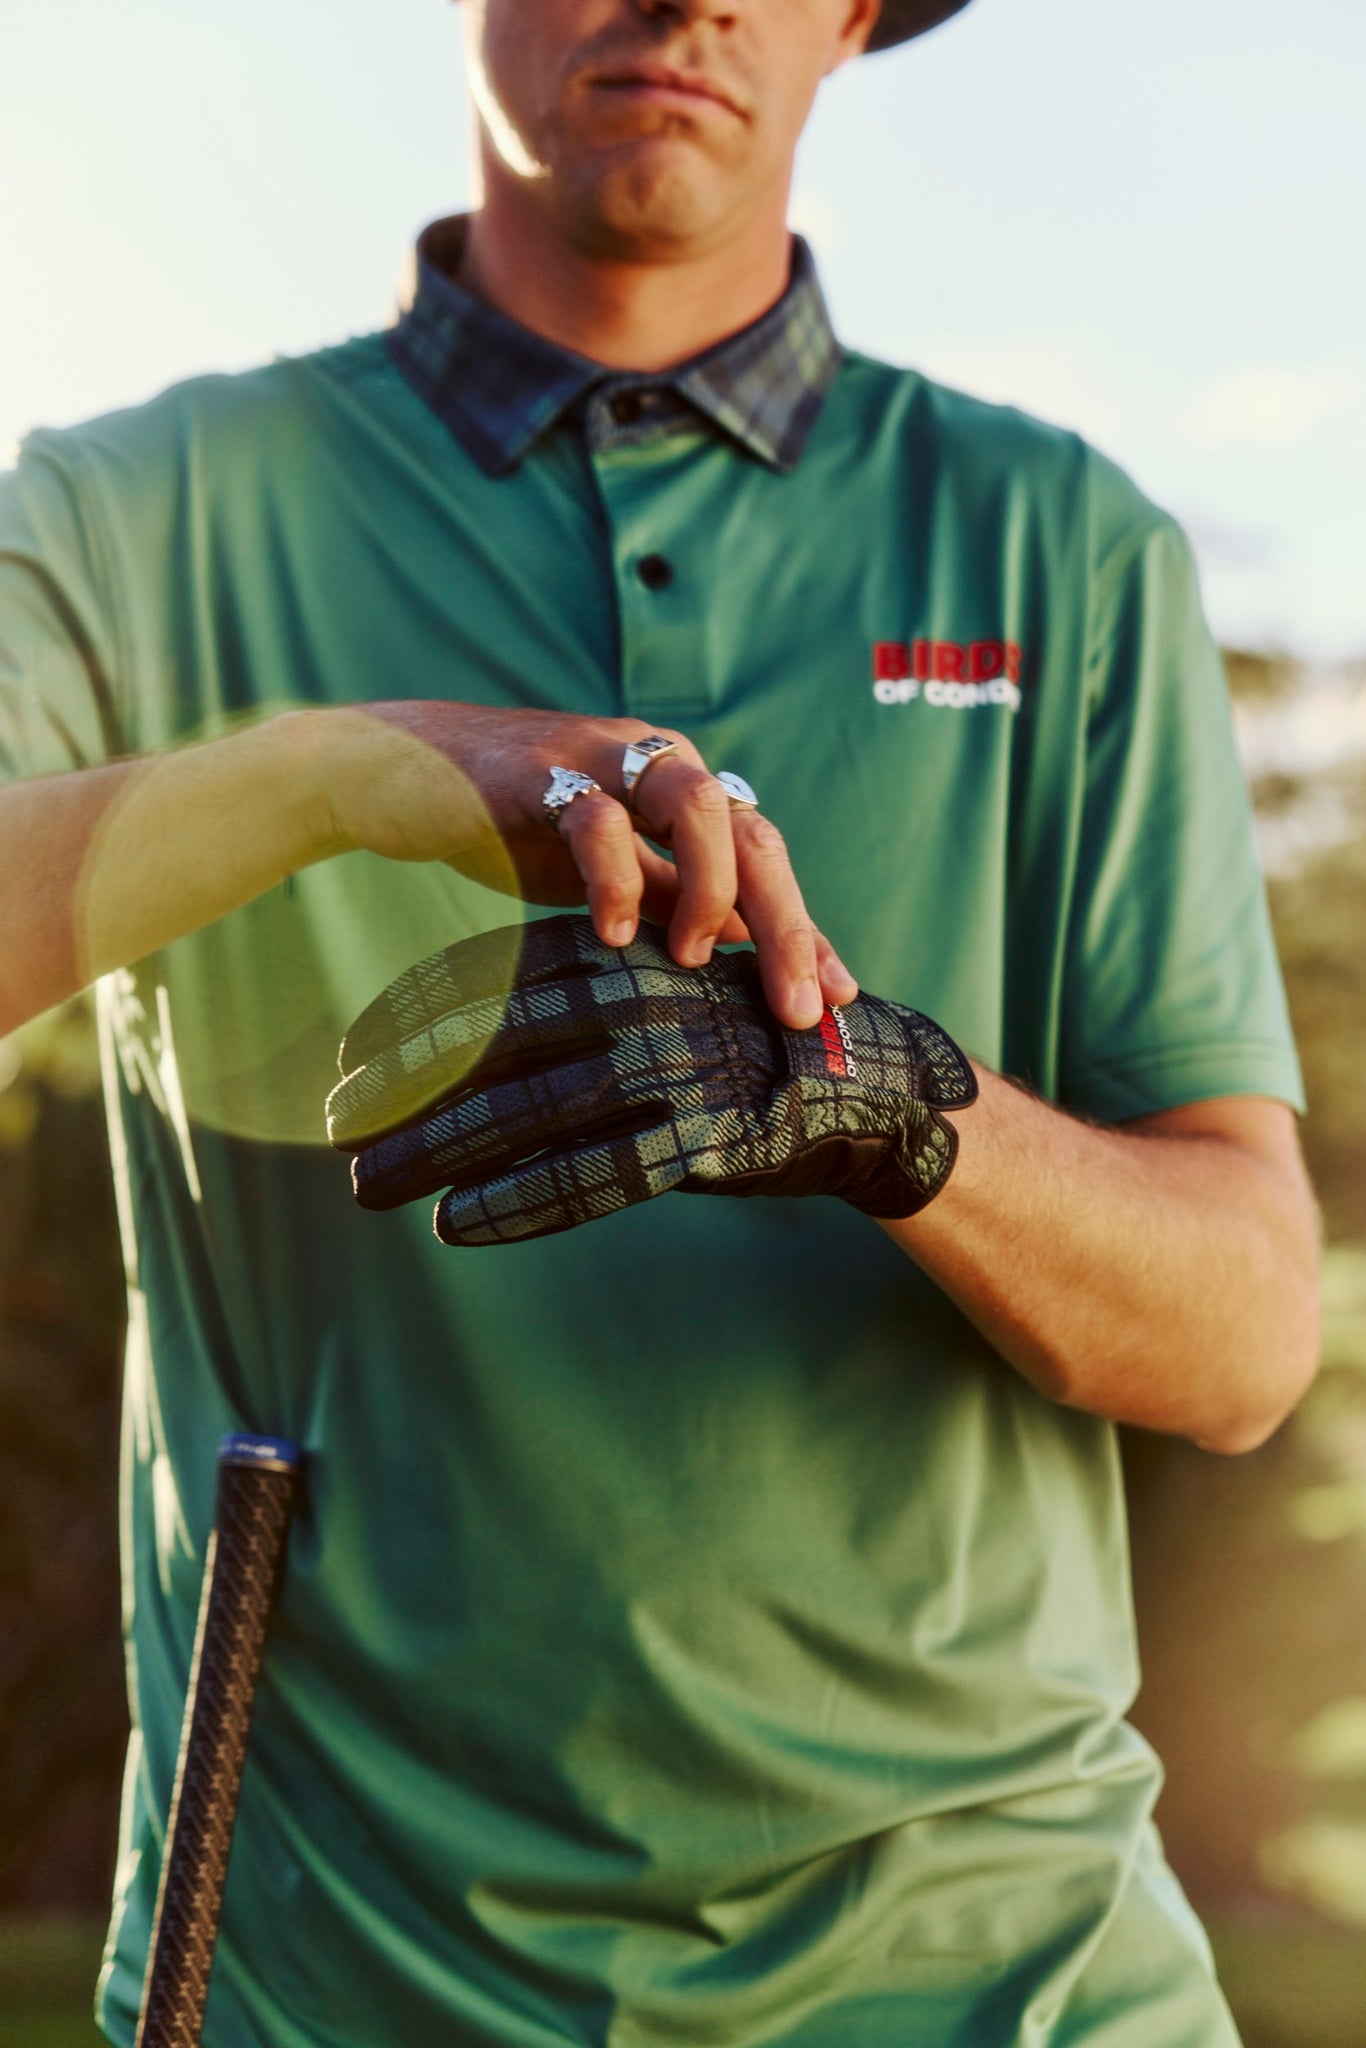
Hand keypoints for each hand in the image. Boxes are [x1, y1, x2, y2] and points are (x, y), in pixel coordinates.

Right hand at [306, 701, 855, 1029]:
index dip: (806, 927)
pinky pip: (597, 817)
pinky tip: (614, 937)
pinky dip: (615, 879)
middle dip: (787, 924)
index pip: (765, 856)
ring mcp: (602, 759)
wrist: (399, 772)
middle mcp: (659, 764)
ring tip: (694, 959)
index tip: (841, 998)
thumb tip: (745, 961)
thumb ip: (672, 903)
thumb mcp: (606, 873)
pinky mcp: (538, 770)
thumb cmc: (510, 823)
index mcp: (682, 791)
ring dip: (711, 889)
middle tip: (799, 1006)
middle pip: (752, 833)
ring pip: (696, 805)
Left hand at [327, 915, 976, 1248]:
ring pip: (527, 1114)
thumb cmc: (736, 1039)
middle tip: (334, 1128)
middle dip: (402, 1089)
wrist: (864, 1085)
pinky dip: (520, 1200)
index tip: (345, 1059)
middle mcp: (637, 1003)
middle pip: (490, 1048)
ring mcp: (670, 1071)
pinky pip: (593, 1176)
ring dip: (437, 1151)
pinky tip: (458, 1223)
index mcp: (621, 953)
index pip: (489, 978)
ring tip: (369, 1185)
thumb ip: (575, 999)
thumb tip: (464, 1033)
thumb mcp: (655, 990)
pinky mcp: (701, 1140)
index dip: (406, 1020)